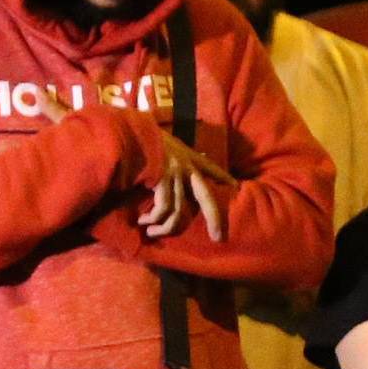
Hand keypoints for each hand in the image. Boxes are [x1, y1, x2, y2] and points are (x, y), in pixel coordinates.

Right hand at [140, 127, 235, 242]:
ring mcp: (176, 173)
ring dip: (166, 227)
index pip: (212, 167)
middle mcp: (186, 165)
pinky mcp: (162, 178)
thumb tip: (197, 158)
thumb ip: (179, 155)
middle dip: (215, 219)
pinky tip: (144, 220)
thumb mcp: (167, 144)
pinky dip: (154, 218)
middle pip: (206, 197)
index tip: (236, 187)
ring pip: (180, 211)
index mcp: (189, 156)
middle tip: (218, 238)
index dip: (224, 178)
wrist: (131, 130)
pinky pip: (164, 208)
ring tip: (153, 232)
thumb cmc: (146, 138)